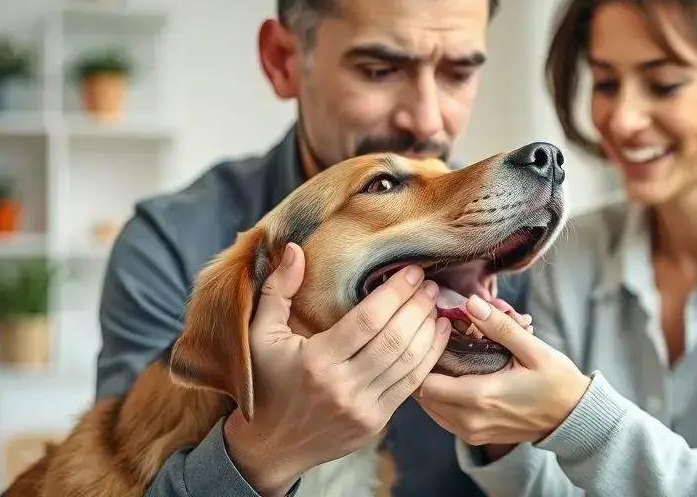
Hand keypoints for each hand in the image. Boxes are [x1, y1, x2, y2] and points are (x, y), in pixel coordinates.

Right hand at [224, 243, 450, 495]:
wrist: (268, 447)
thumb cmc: (264, 382)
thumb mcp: (259, 335)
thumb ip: (277, 289)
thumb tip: (293, 248)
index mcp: (317, 362)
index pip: (368, 320)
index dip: (395, 293)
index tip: (411, 272)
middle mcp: (343, 387)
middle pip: (395, 339)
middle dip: (418, 307)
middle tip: (429, 285)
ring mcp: (363, 408)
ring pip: (410, 363)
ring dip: (428, 330)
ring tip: (437, 304)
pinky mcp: (376, 422)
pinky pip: (411, 385)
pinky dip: (429, 357)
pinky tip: (437, 335)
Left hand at [415, 295, 590, 451]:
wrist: (573, 419)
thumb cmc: (557, 383)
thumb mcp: (533, 350)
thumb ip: (500, 327)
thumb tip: (471, 303)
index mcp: (480, 396)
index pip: (425, 382)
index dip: (421, 356)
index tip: (429, 334)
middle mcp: (469, 420)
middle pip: (422, 395)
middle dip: (422, 367)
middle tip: (431, 341)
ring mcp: (470, 432)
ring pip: (429, 408)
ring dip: (429, 383)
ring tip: (438, 356)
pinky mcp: (474, 437)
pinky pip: (442, 417)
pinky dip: (438, 398)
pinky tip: (449, 376)